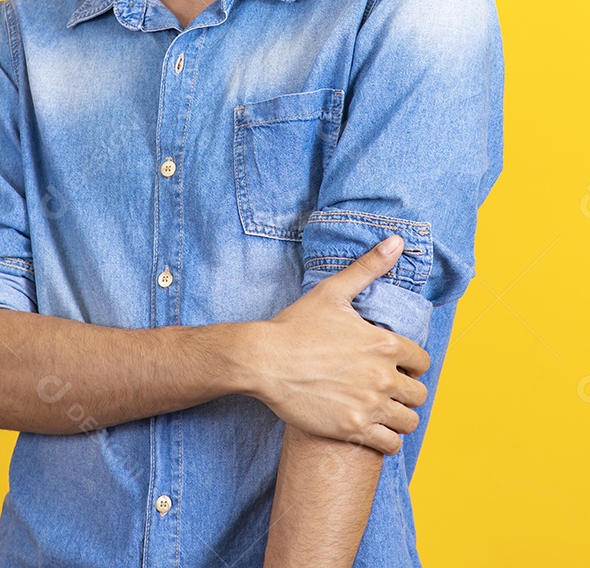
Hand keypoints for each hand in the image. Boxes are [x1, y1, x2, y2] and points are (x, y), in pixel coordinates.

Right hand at [252, 236, 429, 452]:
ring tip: (384, 410)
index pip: (422, 361)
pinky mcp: (352, 429)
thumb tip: (397, 241)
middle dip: (408, 390)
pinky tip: (372, 428)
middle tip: (388, 388)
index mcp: (384, 344)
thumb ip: (369, 267)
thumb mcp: (333, 291)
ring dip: (400, 416)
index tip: (396, 364)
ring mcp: (368, 405)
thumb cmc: (296, 324)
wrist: (264, 360)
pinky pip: (390, 444)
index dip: (412, 363)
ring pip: (408, 421)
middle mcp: (382, 376)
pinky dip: (387, 439)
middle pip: (419, 394)